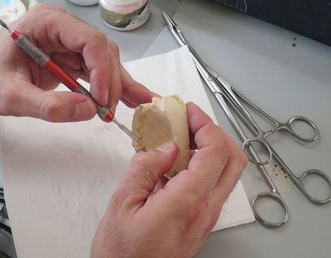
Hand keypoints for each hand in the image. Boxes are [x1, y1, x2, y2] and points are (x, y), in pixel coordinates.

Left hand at [0, 4, 152, 121]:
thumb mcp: (10, 96)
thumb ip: (47, 106)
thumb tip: (88, 110)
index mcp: (45, 24)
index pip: (87, 40)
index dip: (101, 70)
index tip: (101, 99)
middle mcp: (61, 29)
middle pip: (101, 51)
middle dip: (111, 82)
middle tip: (111, 111)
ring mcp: (67, 43)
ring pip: (105, 61)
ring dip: (120, 84)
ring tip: (139, 103)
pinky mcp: (70, 59)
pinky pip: (97, 71)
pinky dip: (113, 86)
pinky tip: (132, 97)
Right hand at [91, 103, 247, 257]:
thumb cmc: (122, 255)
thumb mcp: (122, 205)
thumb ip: (144, 169)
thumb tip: (165, 147)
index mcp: (187, 202)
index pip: (215, 152)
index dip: (205, 124)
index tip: (188, 112)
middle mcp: (205, 210)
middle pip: (233, 160)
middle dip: (215, 132)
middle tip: (190, 121)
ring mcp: (206, 217)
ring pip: (226, 172)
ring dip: (210, 147)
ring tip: (181, 137)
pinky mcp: (200, 221)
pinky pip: (211, 185)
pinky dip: (201, 164)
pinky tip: (176, 161)